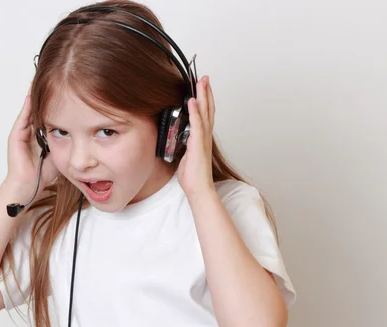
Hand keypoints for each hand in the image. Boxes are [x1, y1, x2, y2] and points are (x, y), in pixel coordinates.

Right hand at [5, 83, 58, 198]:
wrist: (28, 186)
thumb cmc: (42, 174)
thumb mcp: (61, 153)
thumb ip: (68, 142)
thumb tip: (84, 135)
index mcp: (40, 135)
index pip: (49, 114)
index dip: (56, 103)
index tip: (64, 90)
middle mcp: (30, 131)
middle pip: (38, 108)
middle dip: (46, 95)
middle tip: (53, 79)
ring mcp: (21, 132)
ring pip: (30, 109)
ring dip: (35, 96)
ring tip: (41, 81)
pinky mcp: (15, 136)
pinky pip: (23, 118)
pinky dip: (27, 106)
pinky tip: (32, 95)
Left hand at [177, 75, 215, 199]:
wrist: (199, 189)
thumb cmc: (192, 176)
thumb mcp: (184, 156)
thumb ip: (184, 145)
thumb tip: (178, 140)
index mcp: (201, 138)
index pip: (204, 114)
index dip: (204, 100)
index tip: (201, 87)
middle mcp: (204, 136)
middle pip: (208, 109)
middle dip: (206, 92)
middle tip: (204, 77)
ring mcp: (203, 139)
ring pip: (205, 113)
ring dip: (203, 96)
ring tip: (201, 81)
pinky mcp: (199, 144)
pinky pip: (197, 125)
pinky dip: (196, 112)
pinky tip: (193, 100)